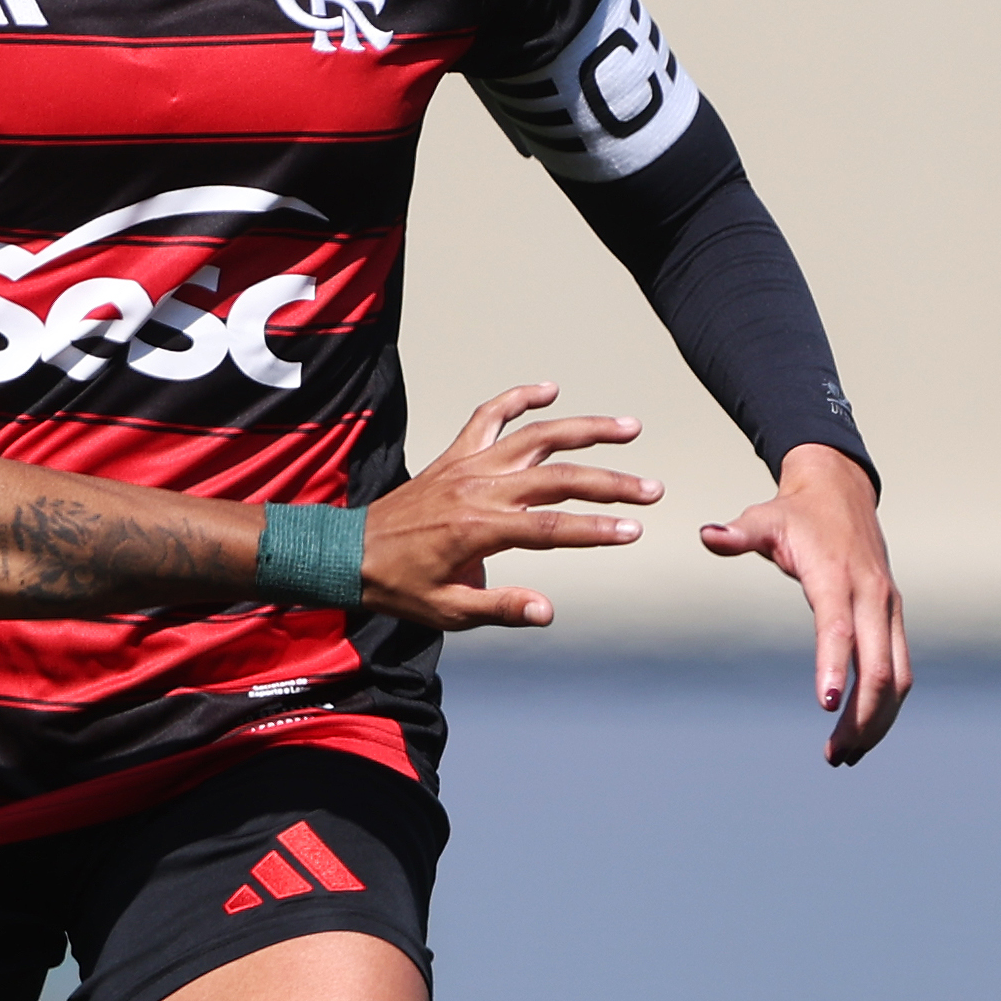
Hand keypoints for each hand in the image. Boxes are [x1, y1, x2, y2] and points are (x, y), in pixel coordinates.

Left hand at [356, 383, 660, 629]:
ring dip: (584, 428)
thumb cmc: (399, 586)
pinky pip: (488, 416)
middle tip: (652, 490)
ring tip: (629, 428)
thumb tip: (547, 612)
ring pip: (535, 437)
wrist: (348, 555)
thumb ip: (501, 607)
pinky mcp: (454, 455)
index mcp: (477, 530)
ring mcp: (466, 466)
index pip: (550, 527)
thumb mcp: (448, 610)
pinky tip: (549, 389)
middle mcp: (477, 490)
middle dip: (610, 484)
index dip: (595, 529)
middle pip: (557, 478)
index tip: (633, 531)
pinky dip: (517, 398)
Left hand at [701, 446, 908, 765]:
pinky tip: (861, 732)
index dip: (835, 665)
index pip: (840, 628)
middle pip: (882, 666)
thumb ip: (738, 534)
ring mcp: (889, 609)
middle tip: (833, 755)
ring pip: (899, 675)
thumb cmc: (797, 514)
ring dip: (878, 719)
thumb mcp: (763, 518)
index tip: (826, 704)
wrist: (842, 492)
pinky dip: (887, 705)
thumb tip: (708, 534)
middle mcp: (873, 597)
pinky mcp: (893, 618)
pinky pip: (900, 668)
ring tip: (845, 756)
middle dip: (862, 715)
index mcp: (838, 578)